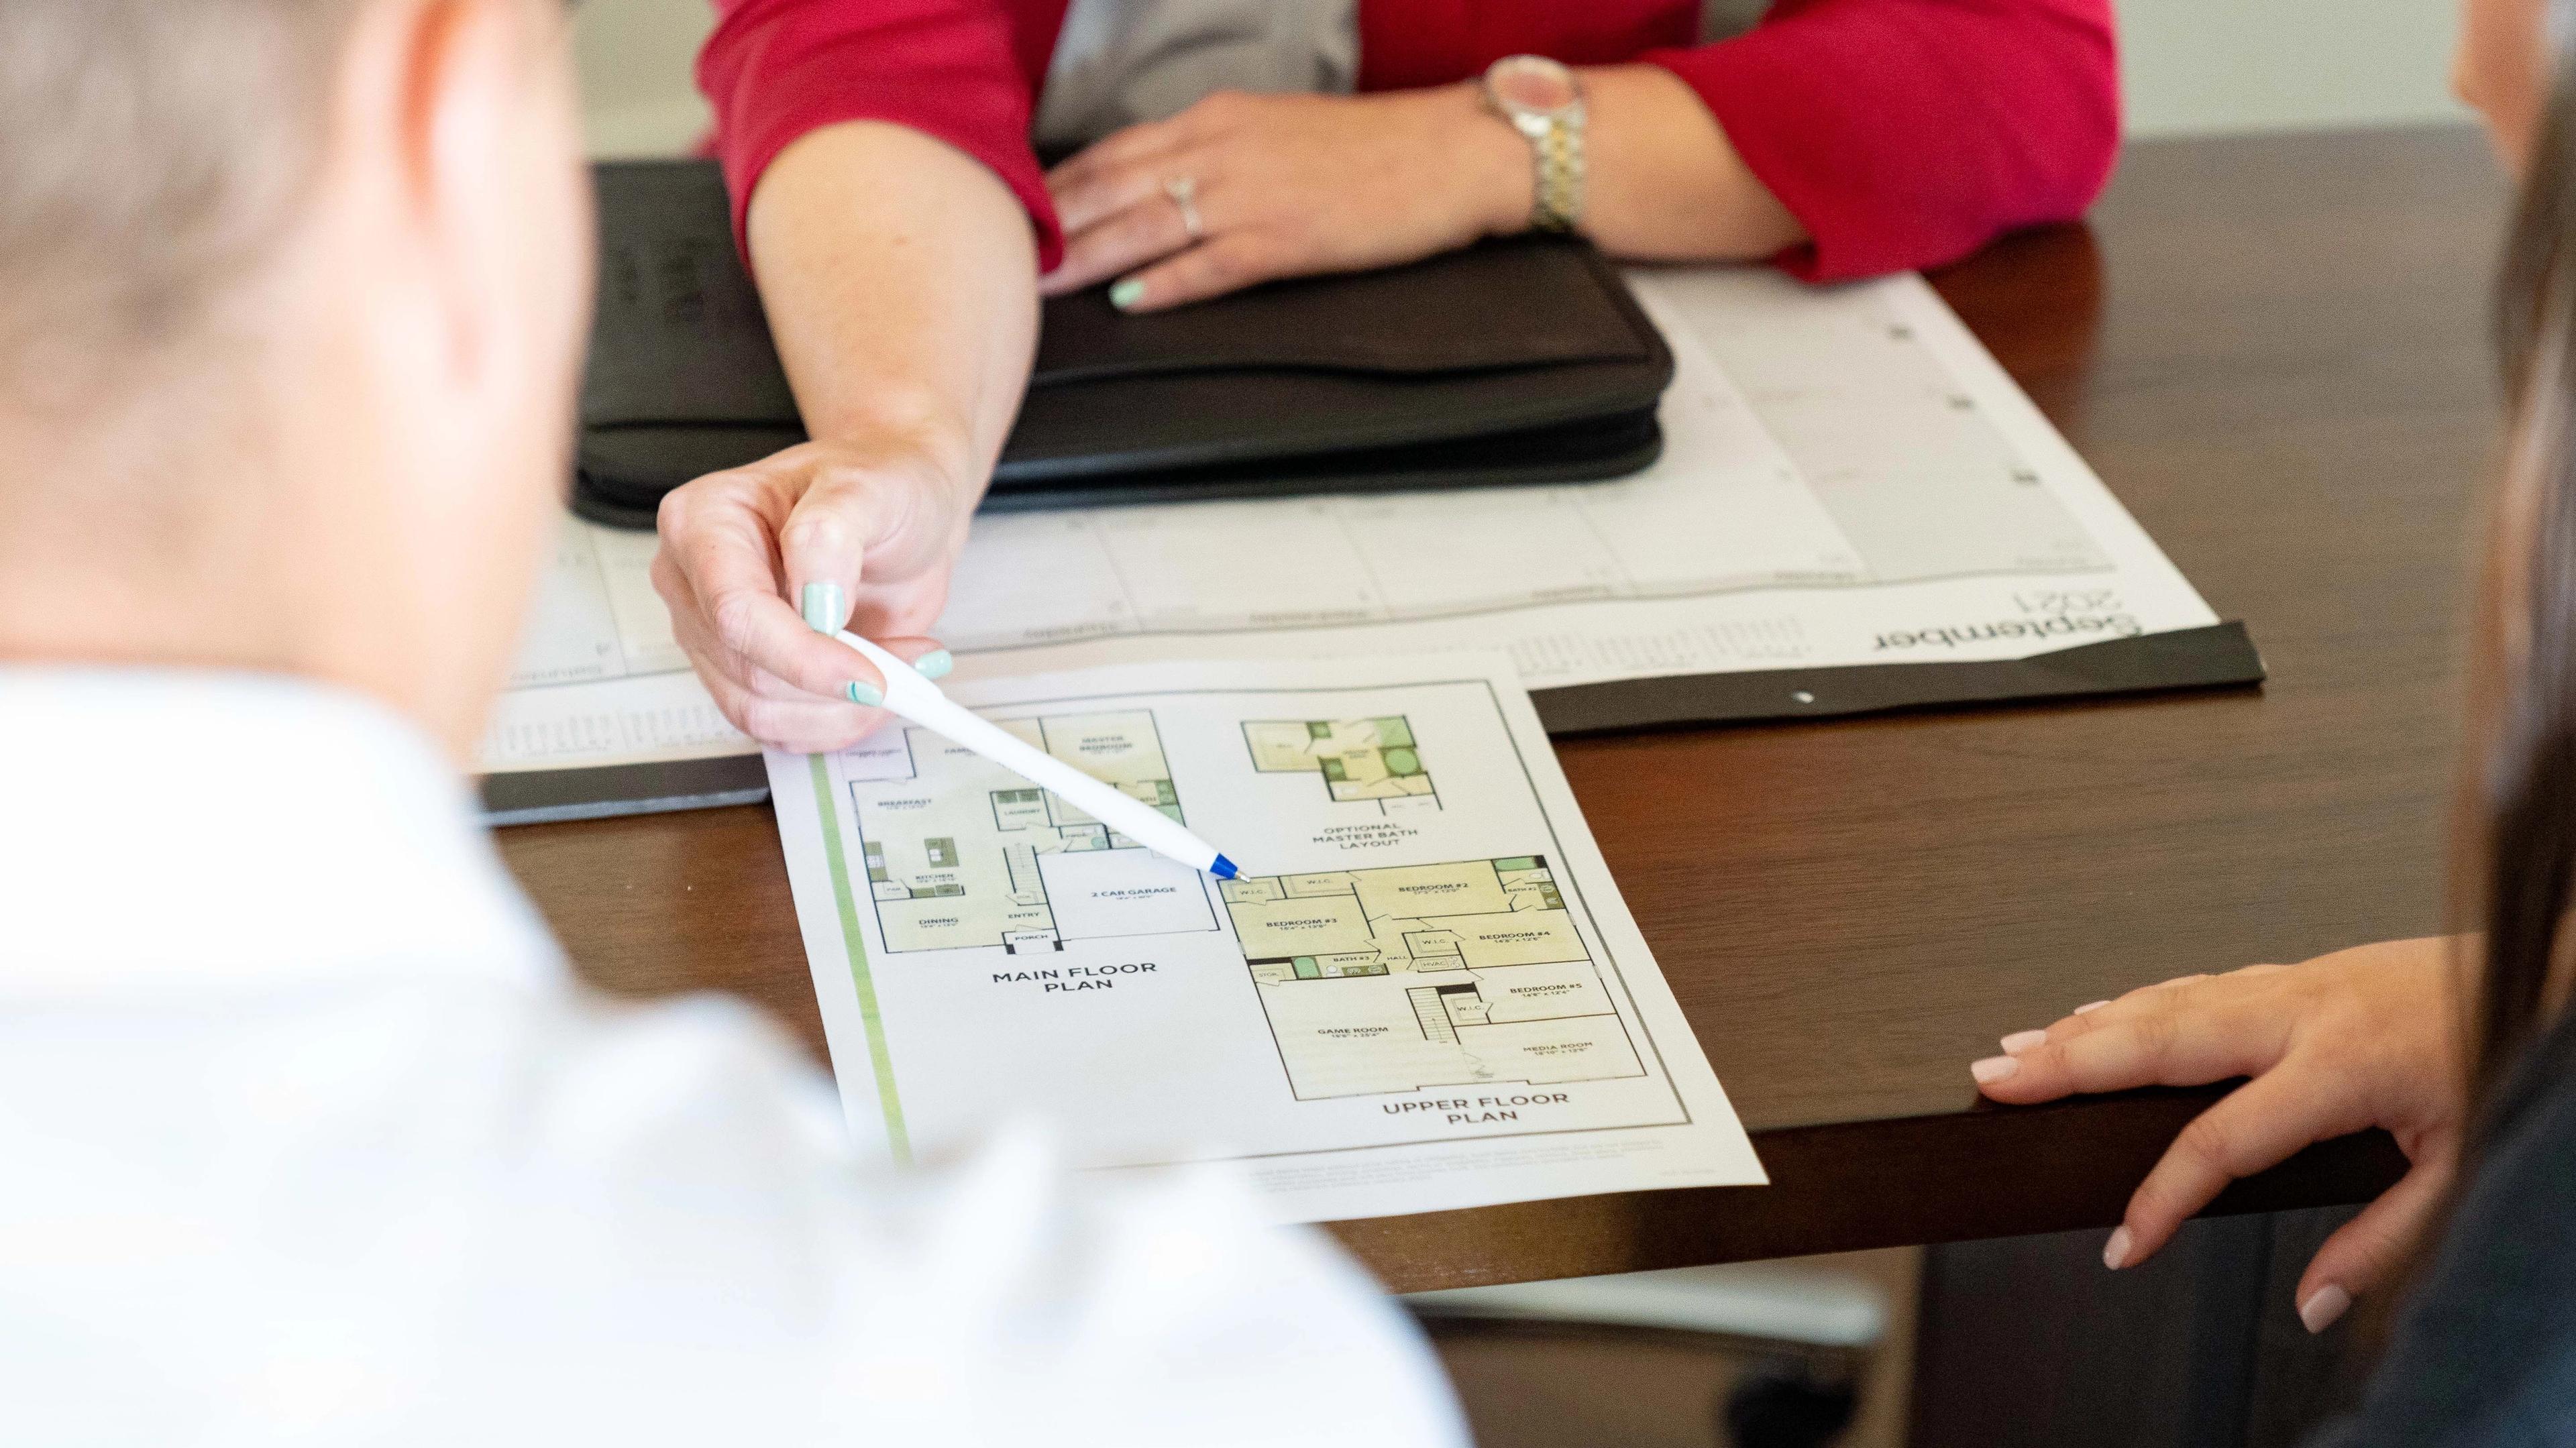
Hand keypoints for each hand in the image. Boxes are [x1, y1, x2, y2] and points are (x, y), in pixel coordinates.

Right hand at [651, 435, 972, 753]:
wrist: (906, 511)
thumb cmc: (879, 484)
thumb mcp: (868, 488)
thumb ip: (831, 536)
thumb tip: (816, 602)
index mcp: (704, 521)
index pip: (734, 611)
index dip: (802, 656)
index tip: (868, 676)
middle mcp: (697, 582)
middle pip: (747, 672)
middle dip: (835, 683)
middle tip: (908, 663)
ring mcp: (717, 635)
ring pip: (761, 712)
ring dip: (842, 709)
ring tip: (902, 667)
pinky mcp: (747, 674)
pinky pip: (780, 727)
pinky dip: (839, 720)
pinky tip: (879, 685)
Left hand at [1041, 85, 1530, 311]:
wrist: (1450, 152)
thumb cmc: (1372, 150)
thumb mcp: (1277, 132)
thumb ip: (1214, 156)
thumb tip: (1158, 188)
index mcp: (1217, 120)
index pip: (1116, 151)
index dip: (1061, 185)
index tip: (1017, 211)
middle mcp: (1223, 149)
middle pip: (1114, 185)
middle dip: (1054, 222)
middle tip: (1003, 252)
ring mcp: (1252, 194)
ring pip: (1147, 224)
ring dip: (1088, 254)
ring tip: (1042, 282)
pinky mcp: (1287, 237)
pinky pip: (1210, 263)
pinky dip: (1165, 282)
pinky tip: (1129, 298)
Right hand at [1970, 938, 2467, 1332]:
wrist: (2545, 970)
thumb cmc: (2509, 1057)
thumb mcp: (2464, 1168)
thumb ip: (2384, 1243)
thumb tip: (2316, 1302)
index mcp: (2339, 1064)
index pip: (2221, 1141)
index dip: (2163, 1199)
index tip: (2124, 1243)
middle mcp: (2300, 1012)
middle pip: (2158, 1040)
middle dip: (2067, 1064)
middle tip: (1997, 1081)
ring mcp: (2291, 984)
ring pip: (2162, 1003)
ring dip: (2079, 1027)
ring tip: (2014, 1051)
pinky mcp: (2295, 973)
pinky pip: (2190, 986)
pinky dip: (2128, 1002)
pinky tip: (2090, 1014)